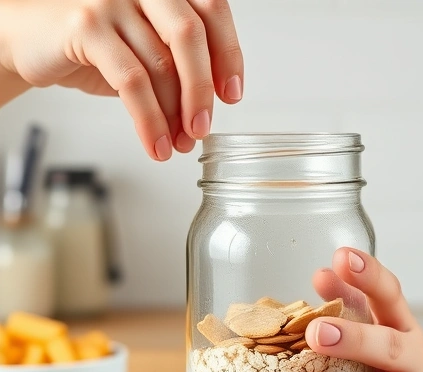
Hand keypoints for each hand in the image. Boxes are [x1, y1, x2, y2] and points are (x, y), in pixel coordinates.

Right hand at [0, 0, 243, 160]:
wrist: (28, 41)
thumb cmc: (94, 46)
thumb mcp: (147, 49)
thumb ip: (181, 62)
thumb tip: (216, 100)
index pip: (212, 11)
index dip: (229, 54)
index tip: (232, 94)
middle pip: (190, 36)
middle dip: (202, 90)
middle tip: (202, 127)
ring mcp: (113, 1)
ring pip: (160, 65)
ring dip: (174, 114)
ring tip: (177, 143)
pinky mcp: (86, 25)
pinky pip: (132, 81)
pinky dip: (149, 120)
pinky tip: (155, 142)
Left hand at [301, 248, 422, 371]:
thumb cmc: (393, 371)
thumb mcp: (379, 335)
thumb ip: (351, 304)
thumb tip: (322, 272)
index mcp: (405, 331)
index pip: (392, 296)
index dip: (369, 276)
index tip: (342, 257)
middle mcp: (420, 365)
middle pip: (392, 348)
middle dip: (355, 339)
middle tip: (315, 333)